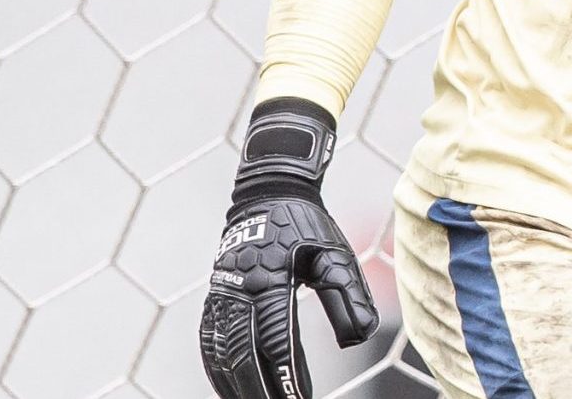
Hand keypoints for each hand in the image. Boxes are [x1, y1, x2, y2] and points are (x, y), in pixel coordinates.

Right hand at [200, 99, 378, 397]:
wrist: (268, 192)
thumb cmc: (306, 223)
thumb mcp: (334, 253)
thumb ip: (347, 296)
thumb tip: (360, 337)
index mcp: (268, 281)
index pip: (277, 342)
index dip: (288, 378)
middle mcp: (238, 292)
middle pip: (243, 357)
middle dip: (260, 391)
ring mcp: (221, 295)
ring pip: (221, 354)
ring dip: (236, 387)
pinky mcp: (215, 298)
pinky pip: (211, 343)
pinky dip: (220, 371)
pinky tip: (234, 388)